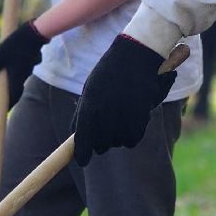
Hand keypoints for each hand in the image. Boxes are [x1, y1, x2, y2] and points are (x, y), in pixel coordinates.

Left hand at [0, 20, 47, 108]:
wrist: (33, 32)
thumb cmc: (14, 46)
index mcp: (16, 78)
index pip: (13, 97)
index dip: (8, 104)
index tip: (5, 110)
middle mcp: (22, 75)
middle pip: (8, 83)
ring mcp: (25, 67)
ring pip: (9, 70)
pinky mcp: (26, 58)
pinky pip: (13, 62)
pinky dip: (4, 58)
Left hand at [72, 35, 176, 166]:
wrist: (135, 54)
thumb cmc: (109, 71)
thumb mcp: (90, 88)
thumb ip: (82, 112)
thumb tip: (74, 134)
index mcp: (90, 104)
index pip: (83, 137)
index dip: (82, 153)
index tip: (82, 161)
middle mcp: (106, 112)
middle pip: (102, 143)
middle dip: (101, 144)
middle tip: (104, 136)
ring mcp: (125, 114)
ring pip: (118, 142)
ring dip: (117, 138)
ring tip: (119, 122)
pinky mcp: (141, 115)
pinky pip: (134, 138)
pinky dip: (131, 136)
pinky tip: (131, 124)